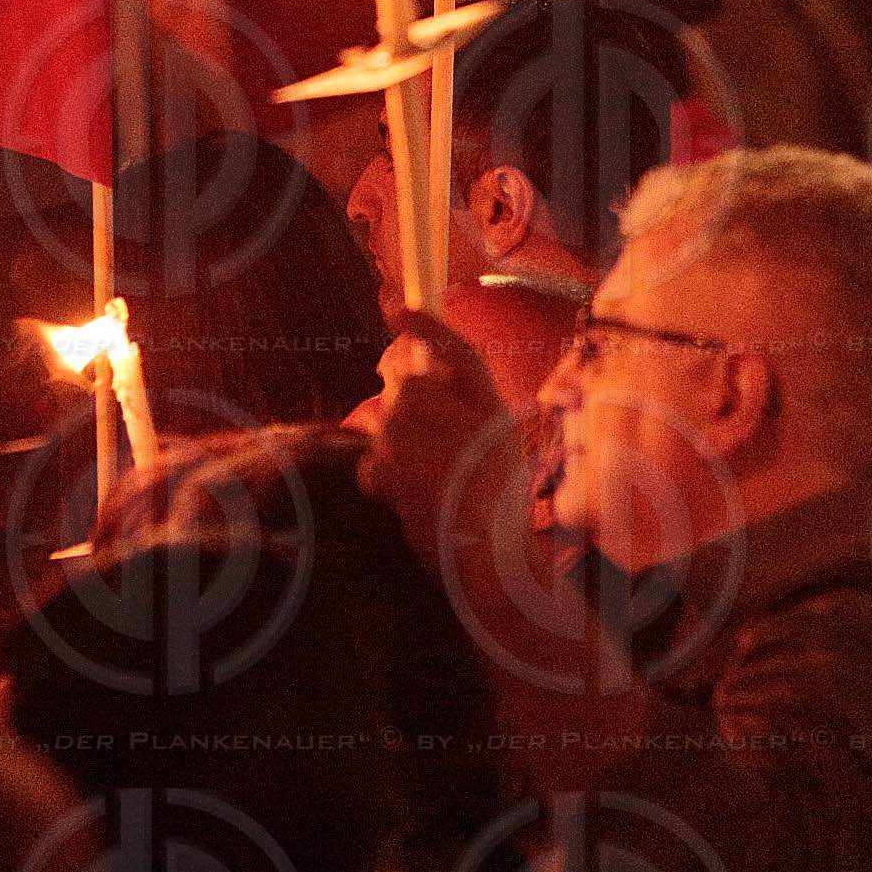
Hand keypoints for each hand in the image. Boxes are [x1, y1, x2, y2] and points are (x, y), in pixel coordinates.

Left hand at [359, 310, 519, 571]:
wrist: (496, 561)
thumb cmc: (492, 500)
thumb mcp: (487, 441)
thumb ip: (456, 401)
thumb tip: (403, 365)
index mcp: (494, 413)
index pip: (461, 356)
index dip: (429, 329)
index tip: (397, 309)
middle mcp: (474, 428)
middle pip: (409, 388)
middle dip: (396, 398)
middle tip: (403, 415)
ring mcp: (444, 455)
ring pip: (387, 426)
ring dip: (390, 448)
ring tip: (421, 476)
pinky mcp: (416, 484)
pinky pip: (375, 466)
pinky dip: (381, 480)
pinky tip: (409, 496)